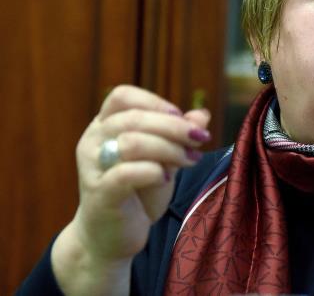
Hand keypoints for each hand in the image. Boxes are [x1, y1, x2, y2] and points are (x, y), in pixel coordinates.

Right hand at [51, 85, 211, 294]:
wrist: (111, 237)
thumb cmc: (137, 192)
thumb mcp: (163, 158)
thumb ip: (179, 136)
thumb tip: (202, 114)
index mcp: (104, 125)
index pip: (123, 96)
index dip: (156, 102)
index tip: (183, 118)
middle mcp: (92, 141)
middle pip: (132, 118)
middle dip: (174, 127)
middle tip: (200, 138)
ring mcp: (93, 168)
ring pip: (131, 143)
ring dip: (169, 148)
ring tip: (190, 160)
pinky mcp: (100, 194)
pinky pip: (126, 173)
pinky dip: (153, 172)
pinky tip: (166, 179)